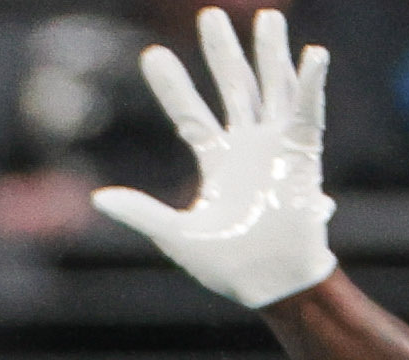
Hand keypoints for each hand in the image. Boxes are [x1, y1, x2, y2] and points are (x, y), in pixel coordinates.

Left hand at [91, 7, 334, 309]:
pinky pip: (308, 112)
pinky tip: (312, 53)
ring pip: (272, 89)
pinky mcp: (304, 154)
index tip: (151, 55)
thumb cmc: (226, 266)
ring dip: (270, 54)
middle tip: (210, 15)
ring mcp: (277, 146)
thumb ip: (141, 213)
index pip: (189, 114)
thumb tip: (96, 198)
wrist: (268, 283)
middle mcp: (247, 145)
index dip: (172, 86)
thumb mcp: (175, 235)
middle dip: (222, 52)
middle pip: (233, 88)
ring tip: (268, 17)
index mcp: (216, 161)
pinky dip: (310, 84)